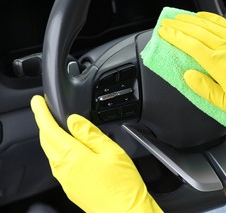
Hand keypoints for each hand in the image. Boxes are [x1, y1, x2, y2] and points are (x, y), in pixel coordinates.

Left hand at [30, 95, 161, 212]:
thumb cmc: (123, 185)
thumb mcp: (112, 151)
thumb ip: (90, 134)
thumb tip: (73, 120)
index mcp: (73, 157)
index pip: (49, 129)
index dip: (41, 113)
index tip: (37, 102)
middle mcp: (63, 169)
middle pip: (46, 141)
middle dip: (43, 124)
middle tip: (45, 111)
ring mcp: (65, 180)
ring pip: (51, 153)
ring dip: (50, 137)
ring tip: (58, 126)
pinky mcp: (70, 187)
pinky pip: (58, 164)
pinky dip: (59, 150)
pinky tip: (70, 148)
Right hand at [158, 12, 225, 172]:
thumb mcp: (224, 104)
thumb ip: (204, 88)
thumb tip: (188, 75)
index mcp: (220, 65)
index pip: (191, 45)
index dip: (175, 37)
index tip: (164, 32)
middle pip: (198, 31)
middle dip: (180, 25)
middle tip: (167, 21)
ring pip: (211, 25)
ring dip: (193, 20)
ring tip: (180, 17)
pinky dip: (212, 19)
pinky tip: (203, 16)